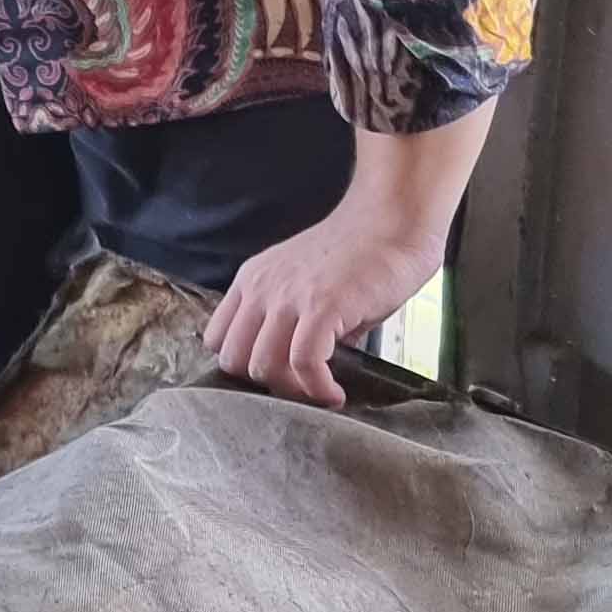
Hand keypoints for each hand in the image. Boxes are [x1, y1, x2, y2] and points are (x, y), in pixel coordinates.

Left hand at [204, 196, 443, 408]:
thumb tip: (302, 366)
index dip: (245, 365)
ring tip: (321, 390)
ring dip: (293, 391)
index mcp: (252, 280)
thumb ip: (294, 320)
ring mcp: (288, 298)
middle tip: (302, 387)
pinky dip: (317, 388)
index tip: (278, 376)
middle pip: (233, 360)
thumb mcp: (308, 284)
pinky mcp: (321, 307)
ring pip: (262, 367)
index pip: (218, 339)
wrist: (393, 218)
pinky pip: (303, 364)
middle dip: (267, 383)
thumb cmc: (361, 253)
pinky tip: (335, 393)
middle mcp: (261, 289)